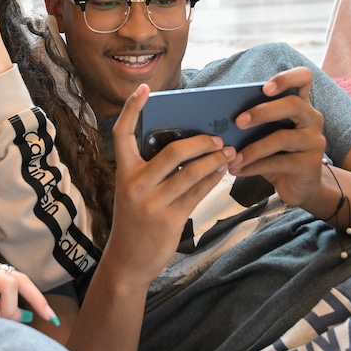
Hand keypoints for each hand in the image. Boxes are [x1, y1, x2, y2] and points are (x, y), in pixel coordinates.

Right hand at [102, 85, 231, 288]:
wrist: (127, 261)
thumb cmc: (134, 221)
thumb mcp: (134, 192)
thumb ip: (151, 170)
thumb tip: (186, 145)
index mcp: (123, 172)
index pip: (122, 133)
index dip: (132, 108)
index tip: (144, 88)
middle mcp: (135, 184)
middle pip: (172, 151)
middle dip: (199, 142)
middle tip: (217, 138)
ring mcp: (152, 202)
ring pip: (190, 172)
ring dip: (213, 160)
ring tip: (228, 152)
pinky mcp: (170, 218)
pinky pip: (197, 192)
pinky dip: (212, 179)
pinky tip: (222, 172)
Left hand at [227, 67, 328, 213]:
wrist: (298, 186)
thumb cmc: (277, 153)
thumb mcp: (267, 134)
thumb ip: (254, 122)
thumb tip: (219, 117)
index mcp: (301, 104)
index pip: (304, 78)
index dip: (286, 78)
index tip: (265, 88)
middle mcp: (312, 118)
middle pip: (292, 105)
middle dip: (262, 111)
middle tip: (238, 122)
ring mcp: (314, 141)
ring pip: (283, 137)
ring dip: (253, 148)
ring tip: (232, 157)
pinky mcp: (311, 164)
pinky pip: (280, 162)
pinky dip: (255, 166)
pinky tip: (239, 170)